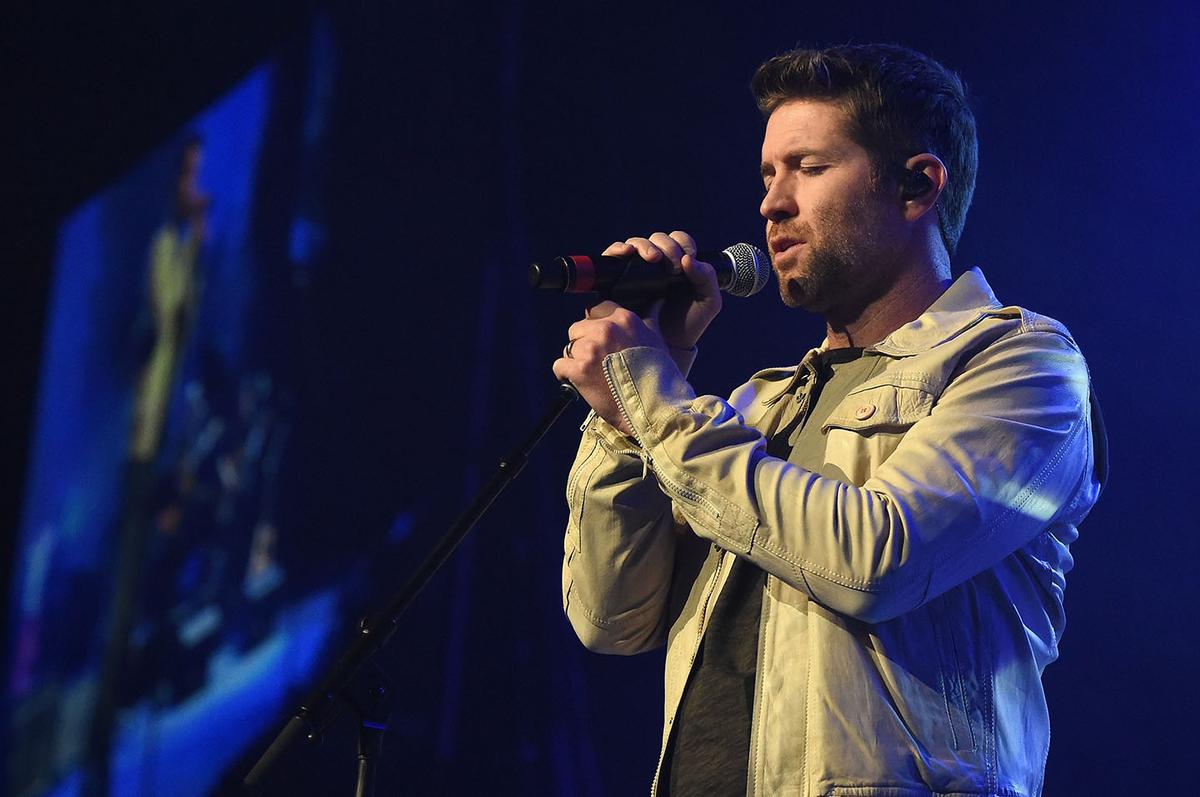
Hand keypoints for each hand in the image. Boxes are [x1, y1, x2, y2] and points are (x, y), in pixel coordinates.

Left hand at [553, 300, 667, 435]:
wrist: (653, 406)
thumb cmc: (659, 376)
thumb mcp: (658, 340)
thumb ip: (650, 319)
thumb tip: (657, 302)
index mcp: (623, 319)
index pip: (598, 309)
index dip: (597, 326)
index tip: (602, 340)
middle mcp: (605, 330)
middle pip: (578, 328)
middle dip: (584, 343)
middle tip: (598, 360)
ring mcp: (590, 350)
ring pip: (569, 347)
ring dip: (576, 360)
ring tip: (592, 374)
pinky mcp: (579, 370)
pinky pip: (559, 365)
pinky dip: (566, 374)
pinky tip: (579, 382)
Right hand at [602, 231, 721, 350]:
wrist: (667, 346)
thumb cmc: (688, 324)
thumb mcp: (708, 301)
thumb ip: (707, 278)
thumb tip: (688, 259)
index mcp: (677, 262)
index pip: (678, 239)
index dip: (683, 244)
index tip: (689, 258)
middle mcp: (655, 263)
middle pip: (656, 239)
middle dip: (667, 247)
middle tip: (673, 267)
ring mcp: (635, 269)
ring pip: (635, 244)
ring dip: (644, 246)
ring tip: (653, 258)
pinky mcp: (616, 279)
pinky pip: (612, 257)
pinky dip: (617, 249)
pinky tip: (626, 253)